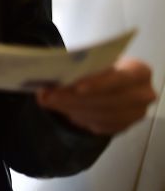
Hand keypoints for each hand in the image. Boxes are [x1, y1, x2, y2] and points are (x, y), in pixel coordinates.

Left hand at [36, 58, 156, 134]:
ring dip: (72, 108)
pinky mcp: (124, 126)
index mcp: (139, 72)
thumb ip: (77, 70)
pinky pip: (100, 125)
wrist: (112, 83)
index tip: (76, 88)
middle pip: (108, 100)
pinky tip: (63, 109)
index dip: (99, 84)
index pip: (121, 78)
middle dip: (75, 98)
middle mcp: (143, 94)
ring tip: (50, 102)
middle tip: (49, 96)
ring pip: (102, 115)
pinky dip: (79, 117)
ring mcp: (135, 113)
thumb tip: (47, 85)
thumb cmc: (102, 69)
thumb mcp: (94, 63)